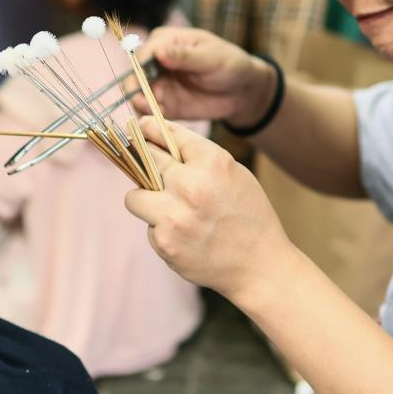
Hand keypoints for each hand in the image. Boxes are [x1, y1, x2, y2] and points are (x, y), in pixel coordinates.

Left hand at [124, 116, 295, 300]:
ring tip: (166, 206)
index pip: (165, 134)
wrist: (259, 265)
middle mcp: (189, 185)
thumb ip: (199, 156)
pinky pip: (148, 226)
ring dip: (145, 199)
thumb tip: (159, 140)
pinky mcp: (164, 242)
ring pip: (133, 196)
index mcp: (211, 162)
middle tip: (146, 163)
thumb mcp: (234, 173)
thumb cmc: (248, 215)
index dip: (150, 129)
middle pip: (145, 159)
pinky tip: (184, 234)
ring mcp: (174, 216)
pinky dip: (160, 228)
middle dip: (144, 160)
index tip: (141, 128)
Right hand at [134, 27, 275, 124]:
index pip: (143, 53)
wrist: (241, 91)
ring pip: (135, 93)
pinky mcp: (161, 103)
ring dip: (142, 102)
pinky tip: (163, 114)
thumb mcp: (210, 58)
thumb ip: (184, 56)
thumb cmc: (229, 64)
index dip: (143, 69)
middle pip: (134, 74)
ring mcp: (156, 83)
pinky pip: (146, 109)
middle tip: (156, 100)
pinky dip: (150, 113)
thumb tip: (159, 51)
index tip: (154, 82)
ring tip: (160, 108)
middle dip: (139, 89)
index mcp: (165, 41)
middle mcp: (155, 61)